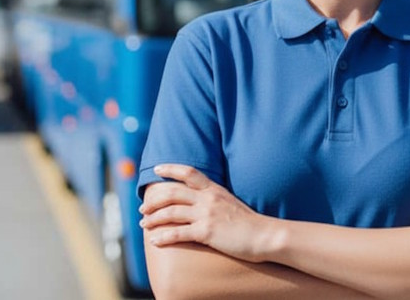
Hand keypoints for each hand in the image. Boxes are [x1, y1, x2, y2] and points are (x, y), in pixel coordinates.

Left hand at [139, 164, 277, 261]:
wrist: (265, 235)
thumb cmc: (251, 223)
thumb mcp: (232, 204)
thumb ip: (216, 200)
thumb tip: (201, 203)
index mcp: (215, 190)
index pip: (189, 172)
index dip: (171, 168)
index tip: (157, 169)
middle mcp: (208, 199)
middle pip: (173, 193)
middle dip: (154, 201)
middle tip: (144, 208)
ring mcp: (207, 215)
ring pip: (171, 213)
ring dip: (153, 219)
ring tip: (144, 224)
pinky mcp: (207, 232)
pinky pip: (178, 233)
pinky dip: (163, 237)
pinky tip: (155, 241)